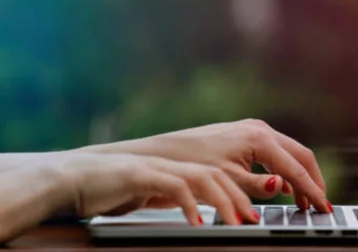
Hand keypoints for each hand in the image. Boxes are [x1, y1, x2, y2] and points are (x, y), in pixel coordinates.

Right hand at [56, 152, 257, 224]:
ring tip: (235, 223)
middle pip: (218, 174)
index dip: (240, 191)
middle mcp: (173, 164)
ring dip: (223, 201)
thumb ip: (179, 198)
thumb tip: (203, 211)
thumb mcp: (153, 195)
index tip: (254, 213)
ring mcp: (159, 166)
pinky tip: (197, 222)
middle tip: (253, 219)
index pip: (219, 175)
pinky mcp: (141, 175)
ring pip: (203, 177)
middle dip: (240, 196)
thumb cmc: (113, 190)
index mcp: (179, 168)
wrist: (74, 179)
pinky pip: (173, 187)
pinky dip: (189, 204)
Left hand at [99, 120, 331, 211]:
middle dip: (313, 179)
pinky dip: (286, 167)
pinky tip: (284, 185)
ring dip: (300, 174)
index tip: (324, 207)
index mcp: (259, 138)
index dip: (313, 190)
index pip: (296, 168)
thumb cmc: (193, 165)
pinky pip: (277, 151)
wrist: (166, 152)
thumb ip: (259, 186)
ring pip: (290, 151)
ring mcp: (254, 128)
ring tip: (305, 200)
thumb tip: (284, 186)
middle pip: (301, 154)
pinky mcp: (247, 133)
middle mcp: (260, 129)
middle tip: (320, 204)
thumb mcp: (227, 180)